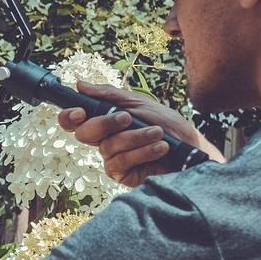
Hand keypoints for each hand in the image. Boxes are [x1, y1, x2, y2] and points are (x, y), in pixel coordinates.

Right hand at [57, 81, 223, 186]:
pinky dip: (142, 151)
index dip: (69, 116)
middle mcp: (103, 141)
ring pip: (108, 146)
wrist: (191, 148)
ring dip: (136, 136)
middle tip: (128, 118)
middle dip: (106, 123)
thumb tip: (80, 84)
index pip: (75, 121)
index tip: (81, 111)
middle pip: (84, 134)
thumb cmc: (168, 124)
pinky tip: (160, 147)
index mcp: (104, 122)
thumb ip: (109, 95)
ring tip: (158, 133)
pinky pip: (121, 161)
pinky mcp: (122, 175)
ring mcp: (111, 159)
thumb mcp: (139, 103)